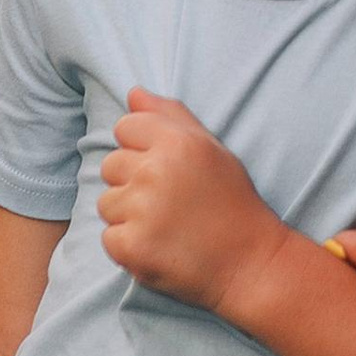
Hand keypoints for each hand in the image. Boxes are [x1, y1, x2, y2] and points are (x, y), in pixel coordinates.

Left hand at [100, 91, 283, 316]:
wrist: (249, 263)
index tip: (166, 170)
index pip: (125, 127)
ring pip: (106, 203)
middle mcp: (155, 171)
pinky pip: (108, 238)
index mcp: (176, 142)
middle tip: (169, 202)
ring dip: (128, 216)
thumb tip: (133, 92)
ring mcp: (141, 210)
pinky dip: (129, 246)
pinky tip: (159, 246)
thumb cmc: (231, 201)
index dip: (142, 148)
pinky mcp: (132, 247)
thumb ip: (171, 116)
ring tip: (165, 225)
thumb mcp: (210, 149)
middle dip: (132, 182)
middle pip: (110, 165)